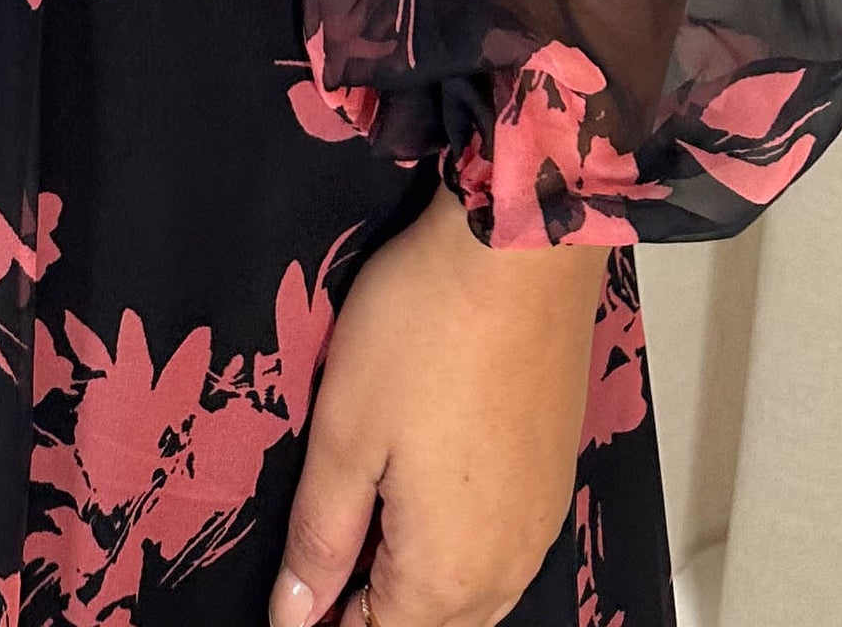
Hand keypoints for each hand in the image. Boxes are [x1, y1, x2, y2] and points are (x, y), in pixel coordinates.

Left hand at [269, 182, 604, 626]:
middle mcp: (505, 569)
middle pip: (427, 625)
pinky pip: (499, 553)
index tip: (289, 601)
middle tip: (316, 567)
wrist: (518, 251)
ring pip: (468, 596)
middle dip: (368, 608)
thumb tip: (292, 616)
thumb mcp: (343, 434)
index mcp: (446, 575)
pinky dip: (454, 549)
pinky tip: (419, 497)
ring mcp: (537, 526)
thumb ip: (319, 538)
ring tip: (358, 533)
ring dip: (412, 583)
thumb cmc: (424, 331)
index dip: (321, 624)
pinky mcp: (552, 481)